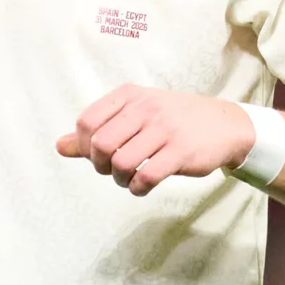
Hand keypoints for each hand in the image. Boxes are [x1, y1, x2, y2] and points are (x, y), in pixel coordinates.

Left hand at [56, 85, 256, 195]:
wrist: (225, 124)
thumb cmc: (173, 121)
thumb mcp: (136, 116)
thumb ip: (98, 130)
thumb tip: (59, 146)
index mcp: (130, 96)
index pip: (87, 121)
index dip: (84, 145)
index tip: (98, 155)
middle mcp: (146, 108)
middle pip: (100, 144)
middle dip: (99, 165)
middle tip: (112, 170)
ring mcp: (164, 129)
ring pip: (120, 162)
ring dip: (119, 179)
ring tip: (129, 178)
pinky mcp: (180, 152)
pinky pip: (145, 177)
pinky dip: (137, 188)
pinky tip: (143, 185)